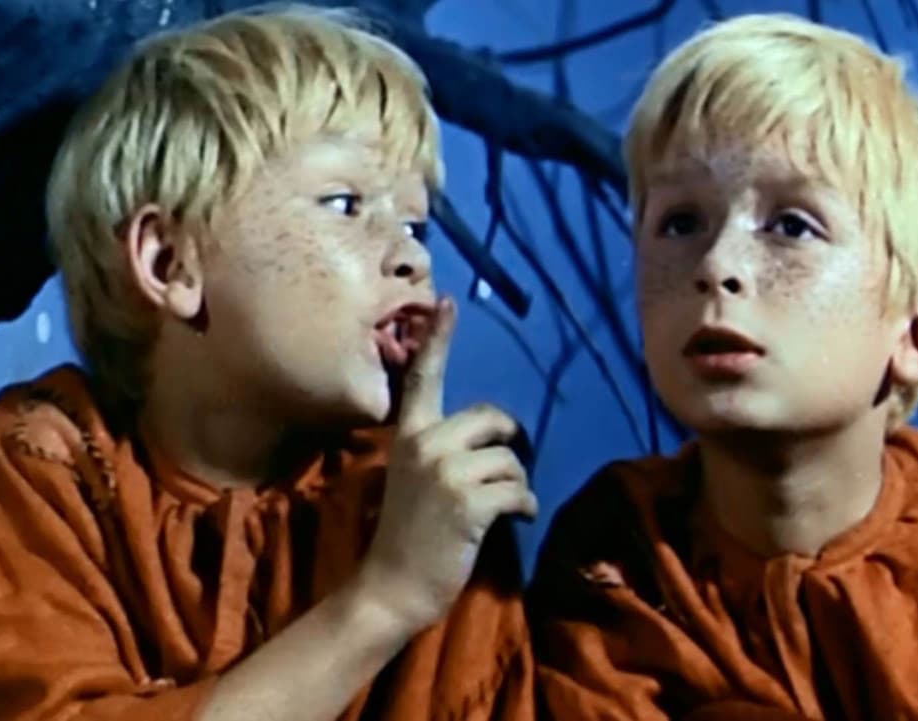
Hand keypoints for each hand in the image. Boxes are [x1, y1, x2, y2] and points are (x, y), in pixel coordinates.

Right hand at [358, 296, 538, 631]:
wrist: (391, 587)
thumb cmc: (406, 534)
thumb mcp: (412, 478)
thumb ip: (436, 448)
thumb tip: (486, 437)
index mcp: (408, 434)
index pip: (421, 376)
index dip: (438, 338)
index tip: (449, 302)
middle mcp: (424, 443)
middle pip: (493, 417)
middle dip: (510, 443)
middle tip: (508, 470)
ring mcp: (445, 471)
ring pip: (511, 458)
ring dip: (518, 485)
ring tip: (505, 507)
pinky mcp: (468, 501)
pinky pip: (519, 490)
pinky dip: (526, 507)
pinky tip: (517, 520)